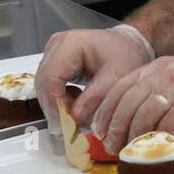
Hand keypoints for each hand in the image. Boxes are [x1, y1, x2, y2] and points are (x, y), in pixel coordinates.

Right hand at [36, 25, 153, 135]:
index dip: (54, 102)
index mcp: (70, 44)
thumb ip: (96, 96)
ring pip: (44, 87)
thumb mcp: (117, 77)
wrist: (129, 44)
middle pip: (44, 82)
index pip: (51, 76)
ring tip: (73, 121)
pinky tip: (75, 106)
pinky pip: (50, 86)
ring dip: (57, 106)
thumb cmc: (126, 54)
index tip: (63, 122)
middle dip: (55, 108)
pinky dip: (60, 100)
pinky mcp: (55, 63)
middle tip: (67, 129)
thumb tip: (75, 116)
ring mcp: (53, 54)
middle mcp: (56, 46)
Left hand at [92, 55, 173, 153]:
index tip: (101, 129)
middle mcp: (164, 73)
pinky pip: (165, 126)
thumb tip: (131, 115)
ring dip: (131, 137)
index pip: (119, 87)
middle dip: (114, 128)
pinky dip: (155, 140)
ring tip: (129, 150)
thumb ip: (155, 89)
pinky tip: (153, 148)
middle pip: (126, 102)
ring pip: (141, 115)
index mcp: (157, 66)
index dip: (105, 111)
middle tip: (111, 145)